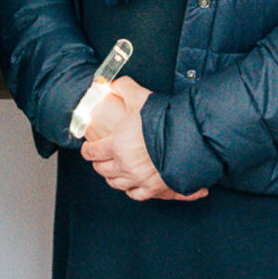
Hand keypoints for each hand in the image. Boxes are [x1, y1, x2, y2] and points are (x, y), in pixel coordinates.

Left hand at [78, 78, 207, 202]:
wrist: (190, 139)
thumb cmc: (164, 119)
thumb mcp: (140, 97)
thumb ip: (123, 88)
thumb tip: (111, 83)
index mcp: (116, 146)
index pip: (92, 152)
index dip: (87, 149)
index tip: (87, 147)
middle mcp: (124, 166)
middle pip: (102, 170)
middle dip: (98, 163)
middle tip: (99, 158)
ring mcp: (139, 179)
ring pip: (117, 184)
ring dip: (112, 178)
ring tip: (113, 172)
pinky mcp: (154, 188)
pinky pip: (137, 194)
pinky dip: (132, 191)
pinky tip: (132, 186)